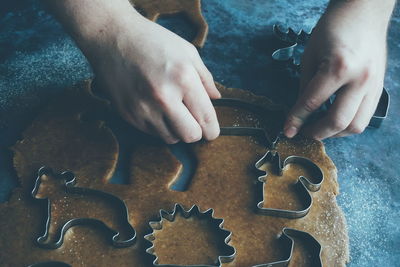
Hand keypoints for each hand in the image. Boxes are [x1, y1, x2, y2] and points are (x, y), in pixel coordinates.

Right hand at [44, 0, 219, 143]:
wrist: (112, 37)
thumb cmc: (153, 41)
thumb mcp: (187, 52)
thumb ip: (205, 78)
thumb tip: (216, 99)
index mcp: (184, 79)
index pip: (206, 120)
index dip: (212, 130)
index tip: (211, 131)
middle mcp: (164, 98)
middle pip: (190, 136)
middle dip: (195, 131)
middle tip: (192, 120)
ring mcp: (143, 108)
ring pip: (171, 138)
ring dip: (176, 129)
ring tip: (171, 110)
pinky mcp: (128, 114)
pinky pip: (151, 133)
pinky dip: (158, 125)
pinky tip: (154, 106)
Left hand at [284, 0, 393, 139]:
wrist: (364, 13)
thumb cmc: (334, 28)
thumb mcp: (310, 56)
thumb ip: (305, 87)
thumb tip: (300, 112)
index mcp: (338, 67)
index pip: (312, 103)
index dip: (296, 120)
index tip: (288, 130)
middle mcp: (360, 79)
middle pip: (338, 122)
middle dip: (316, 133)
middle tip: (303, 132)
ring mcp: (374, 85)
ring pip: (356, 126)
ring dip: (335, 133)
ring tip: (320, 128)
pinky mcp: (379, 88)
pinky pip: (366, 116)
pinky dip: (348, 124)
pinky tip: (335, 119)